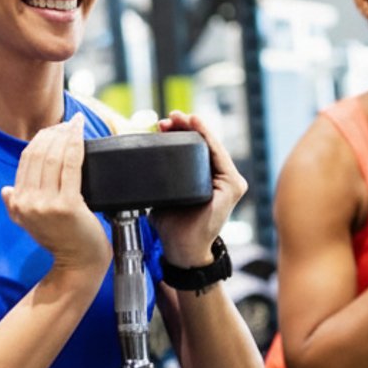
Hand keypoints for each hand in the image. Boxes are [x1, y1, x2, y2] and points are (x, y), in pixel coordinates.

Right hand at [2, 114, 109, 275]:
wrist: (78, 262)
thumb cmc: (59, 240)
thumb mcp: (28, 222)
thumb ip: (15, 205)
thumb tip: (6, 190)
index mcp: (18, 202)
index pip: (26, 161)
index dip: (40, 140)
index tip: (54, 130)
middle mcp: (28, 202)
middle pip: (39, 156)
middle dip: (53, 134)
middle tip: (66, 124)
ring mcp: (47, 204)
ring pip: (54, 158)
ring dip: (65, 136)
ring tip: (74, 125)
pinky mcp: (68, 205)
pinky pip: (71, 166)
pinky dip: (76, 145)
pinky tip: (80, 134)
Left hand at [148, 111, 245, 265]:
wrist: (181, 250)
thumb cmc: (173, 225)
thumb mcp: (163, 195)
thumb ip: (158, 180)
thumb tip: (135, 161)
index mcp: (206, 179)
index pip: (195, 149)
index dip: (180, 133)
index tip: (161, 123)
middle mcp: (221, 178)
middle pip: (203, 145)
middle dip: (185, 127)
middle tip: (167, 117)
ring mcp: (230, 182)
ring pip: (211, 146)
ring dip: (195, 128)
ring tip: (177, 117)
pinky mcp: (232, 186)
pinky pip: (218, 156)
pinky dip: (207, 138)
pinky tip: (196, 125)